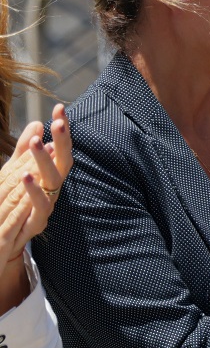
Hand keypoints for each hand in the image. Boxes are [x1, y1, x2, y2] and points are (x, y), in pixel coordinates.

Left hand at [0, 106, 70, 263]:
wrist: (7, 239)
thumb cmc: (15, 202)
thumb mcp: (16, 170)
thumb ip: (25, 149)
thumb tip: (37, 123)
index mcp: (51, 174)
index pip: (60, 147)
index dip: (62, 129)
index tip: (60, 108)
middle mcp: (55, 187)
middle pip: (64, 160)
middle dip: (63, 140)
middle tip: (58, 121)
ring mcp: (49, 202)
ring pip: (54, 179)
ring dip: (45, 160)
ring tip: (36, 143)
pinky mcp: (38, 219)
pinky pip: (40, 203)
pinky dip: (33, 189)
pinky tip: (25, 174)